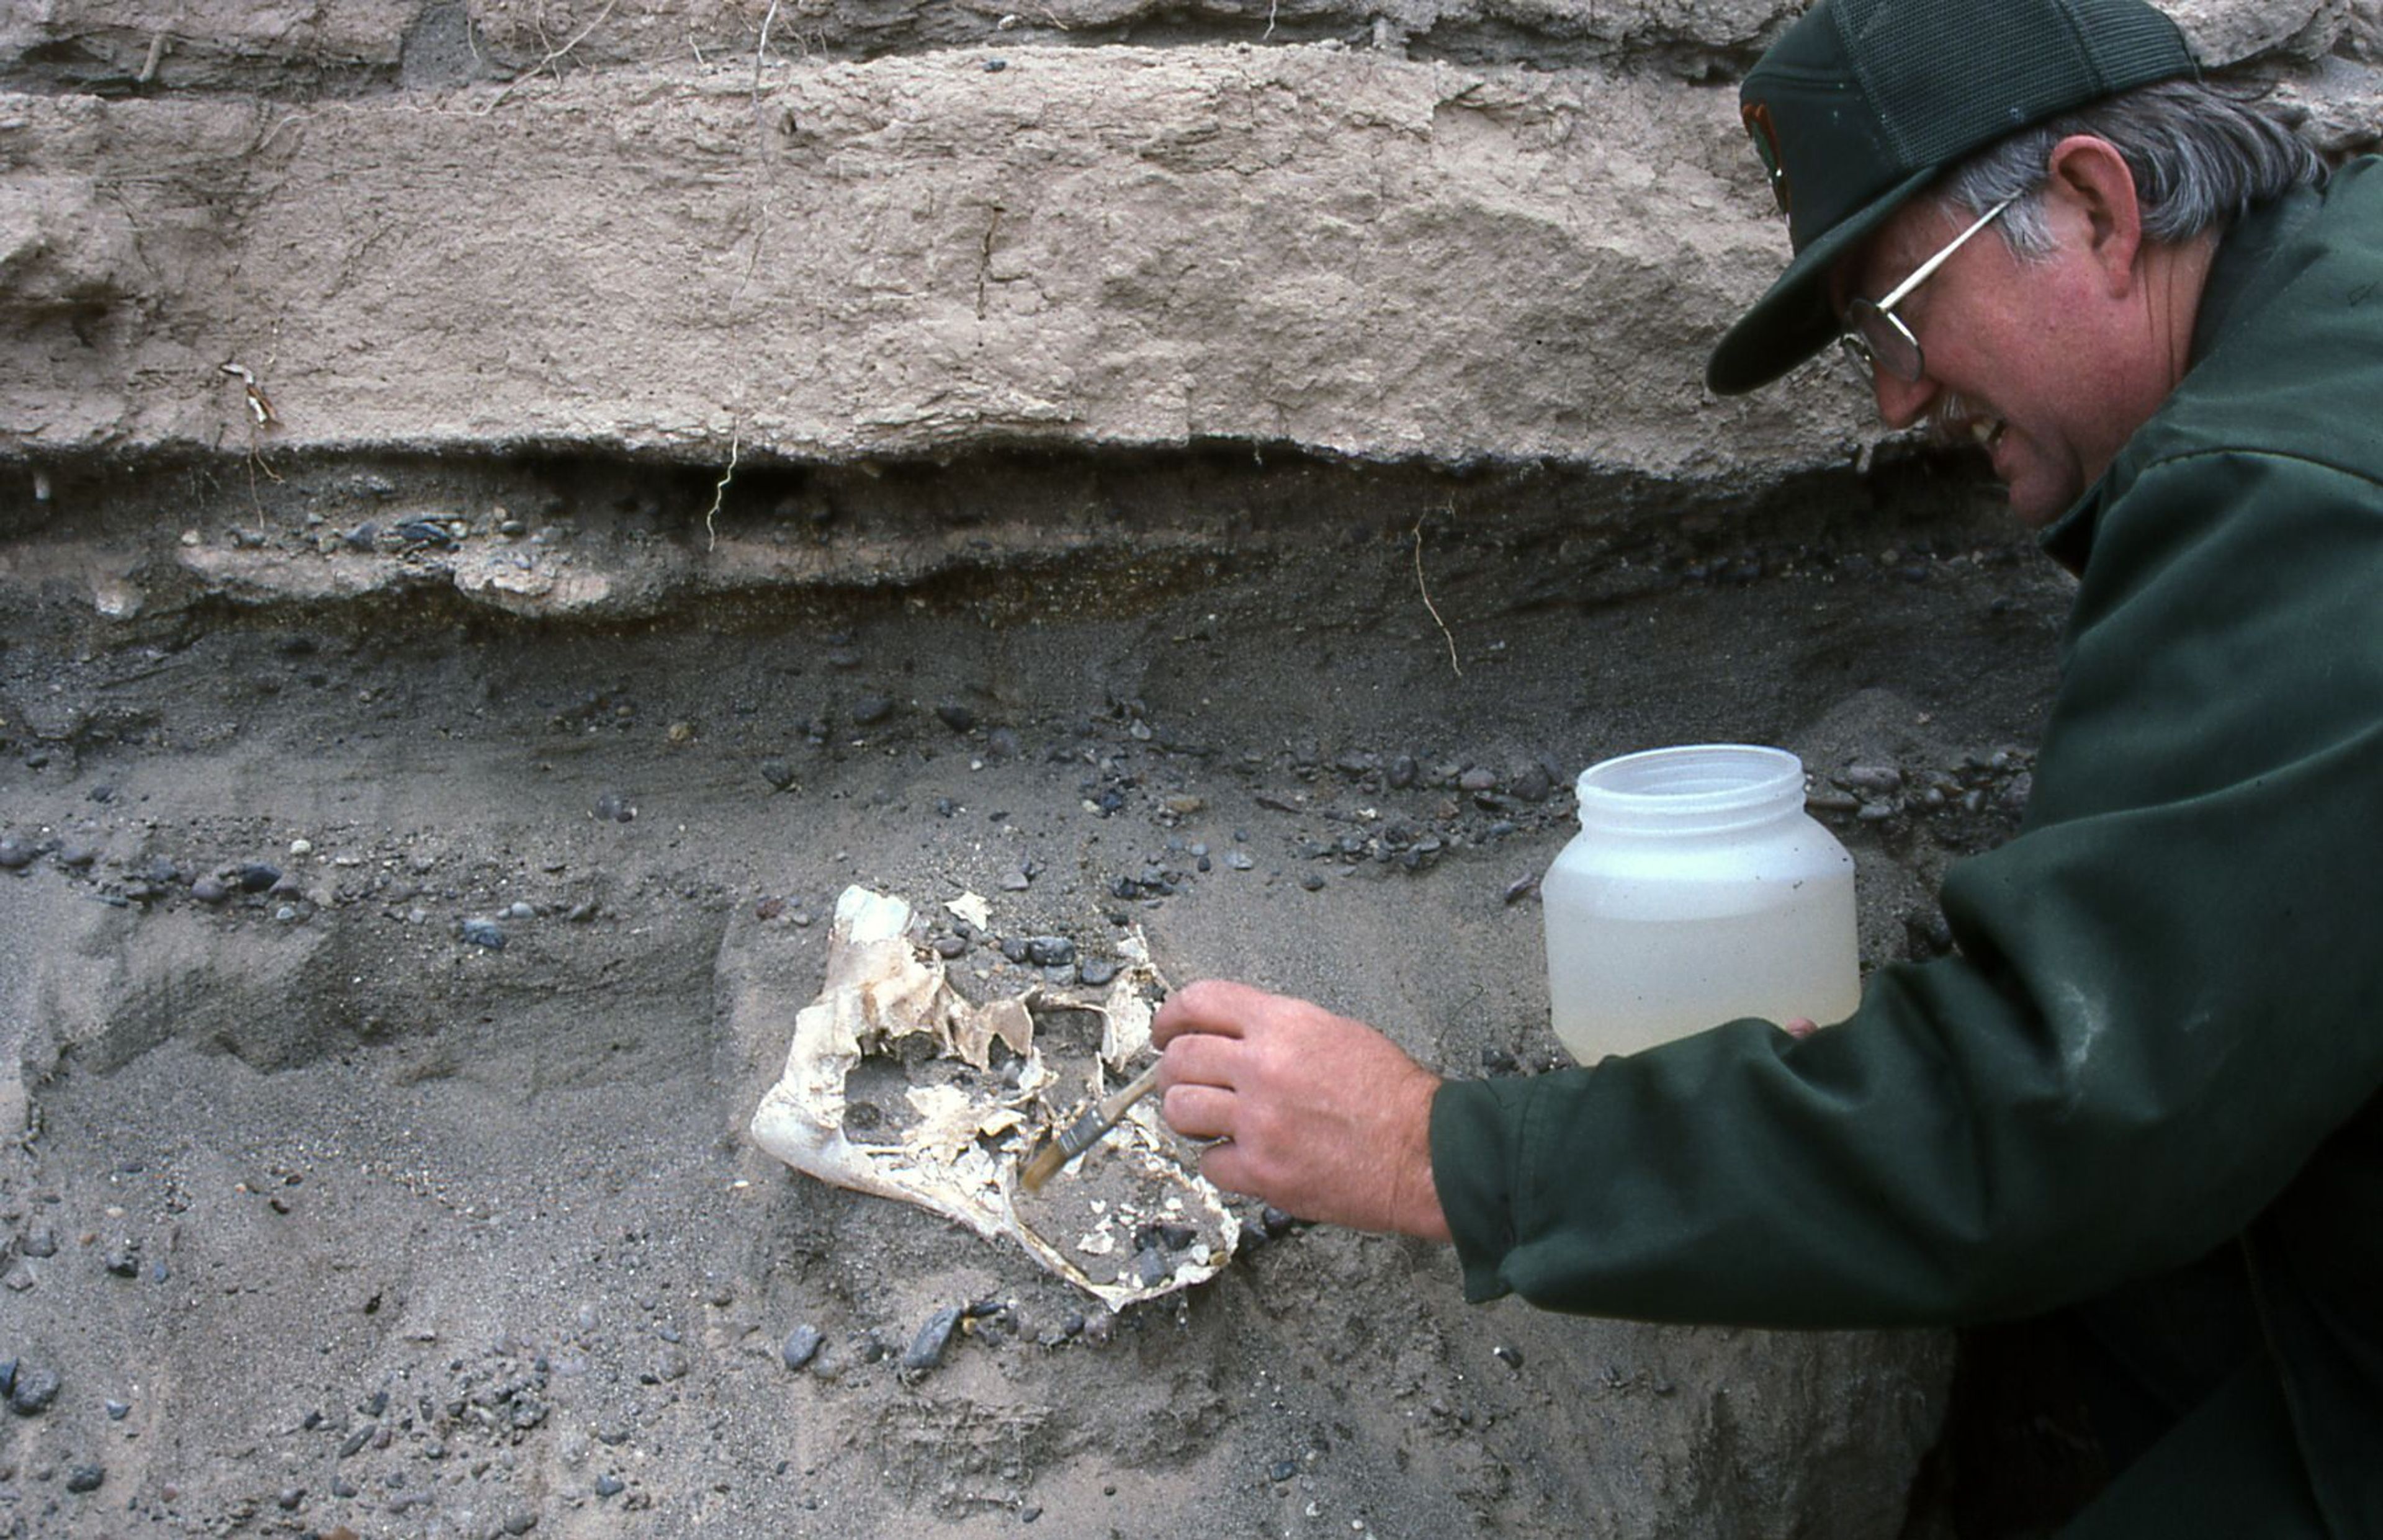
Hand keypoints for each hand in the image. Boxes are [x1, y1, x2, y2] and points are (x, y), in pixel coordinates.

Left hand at [1152, 979, 1451, 1242]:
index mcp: (1283, 1024)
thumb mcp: (1336, 1032)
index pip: (1199, 1001)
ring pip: (1180, 1109)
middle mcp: (1263, 1066)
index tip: (1164, 1032)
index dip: (1170, 1017)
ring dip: (1190, 1116)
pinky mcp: (1262, 1171)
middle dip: (1174, 1072)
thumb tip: (1229, 1037)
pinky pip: (1209, 1163)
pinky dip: (1221, 1162)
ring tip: (1212, 1121)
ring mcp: (1259, 1121)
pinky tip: (1244, 1157)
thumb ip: (1276, 1030)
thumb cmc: (1391, 1095)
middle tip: (1183, 1083)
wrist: (1425, 1151)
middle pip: (1178, 1059)